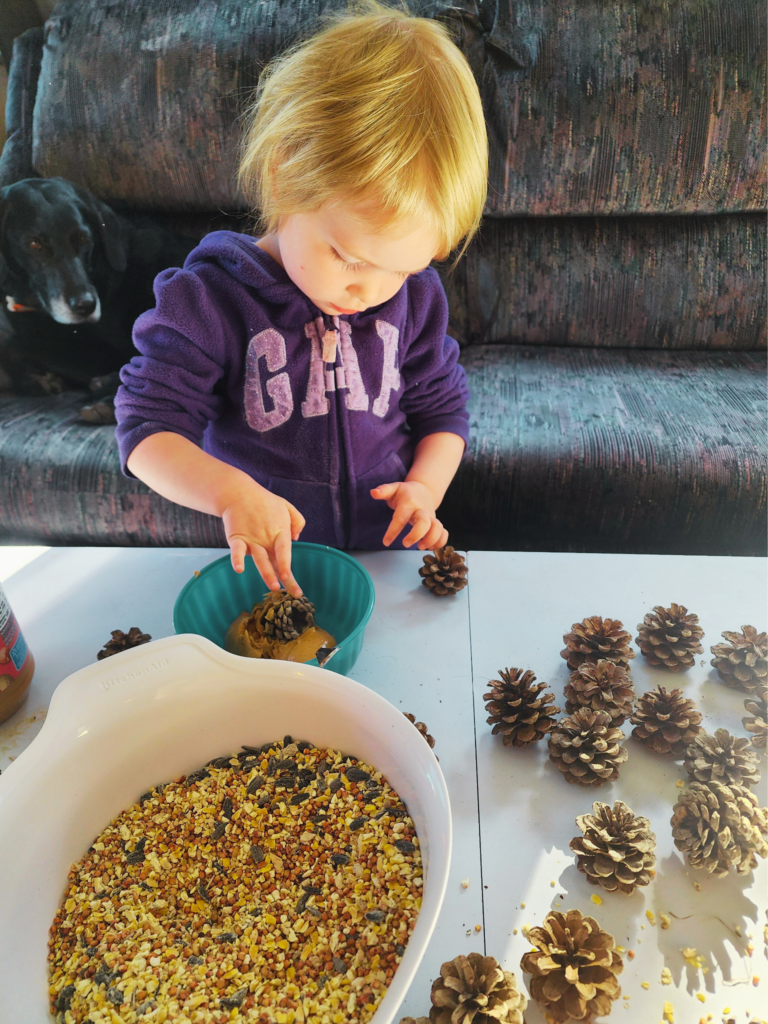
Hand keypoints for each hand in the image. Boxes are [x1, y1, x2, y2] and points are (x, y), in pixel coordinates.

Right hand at [221, 480, 304, 595]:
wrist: (238, 493)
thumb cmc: (264, 501)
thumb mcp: (286, 506)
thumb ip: (297, 521)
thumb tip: (295, 539)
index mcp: (280, 532)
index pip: (285, 552)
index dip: (287, 566)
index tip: (290, 578)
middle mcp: (266, 539)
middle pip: (275, 562)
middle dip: (284, 578)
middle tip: (293, 594)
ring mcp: (251, 540)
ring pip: (259, 560)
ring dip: (267, 574)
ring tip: (273, 587)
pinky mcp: (236, 539)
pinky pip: (236, 551)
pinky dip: (237, 560)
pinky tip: (240, 569)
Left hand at [371, 480, 448, 549]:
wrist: (424, 490)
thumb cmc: (405, 492)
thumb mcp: (394, 488)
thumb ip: (383, 490)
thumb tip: (373, 492)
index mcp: (409, 503)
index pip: (401, 517)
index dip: (393, 530)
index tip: (386, 542)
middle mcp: (422, 510)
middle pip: (424, 522)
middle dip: (416, 535)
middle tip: (405, 544)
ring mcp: (431, 517)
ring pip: (437, 528)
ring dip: (431, 540)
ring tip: (420, 547)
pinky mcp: (437, 523)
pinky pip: (444, 533)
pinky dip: (440, 542)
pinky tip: (430, 548)